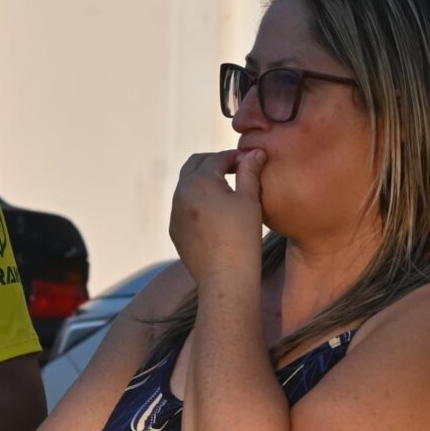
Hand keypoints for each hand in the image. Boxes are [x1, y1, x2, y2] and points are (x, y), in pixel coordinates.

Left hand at [168, 150, 265, 283]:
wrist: (225, 278)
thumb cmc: (242, 237)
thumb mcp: (249, 200)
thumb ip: (249, 171)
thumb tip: (255, 151)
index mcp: (199, 181)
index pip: (217, 158)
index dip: (235, 157)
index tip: (249, 161)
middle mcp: (181, 193)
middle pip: (195, 164)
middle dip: (214, 162)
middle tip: (234, 168)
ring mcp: (175, 212)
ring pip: (187, 185)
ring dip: (204, 180)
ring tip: (225, 188)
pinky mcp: (175, 230)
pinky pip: (183, 207)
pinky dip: (197, 201)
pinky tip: (214, 212)